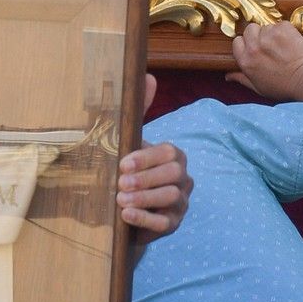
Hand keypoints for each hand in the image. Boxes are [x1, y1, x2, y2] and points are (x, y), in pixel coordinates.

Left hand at [117, 76, 192, 238]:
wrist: (119, 207)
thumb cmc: (127, 171)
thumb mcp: (128, 140)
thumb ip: (139, 110)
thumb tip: (148, 76)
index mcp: (173, 156)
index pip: (169, 153)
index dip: (147, 157)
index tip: (122, 163)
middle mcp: (183, 178)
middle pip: (174, 175)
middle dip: (146, 178)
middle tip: (120, 182)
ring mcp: (180, 203)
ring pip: (171, 198)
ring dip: (144, 197)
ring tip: (120, 198)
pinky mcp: (172, 224)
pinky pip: (165, 223)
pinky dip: (144, 218)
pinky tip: (126, 214)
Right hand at [228, 21, 302, 102]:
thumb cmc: (283, 87)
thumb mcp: (258, 87)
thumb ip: (241, 79)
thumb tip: (227, 76)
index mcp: (245, 60)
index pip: (237, 41)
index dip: (247, 43)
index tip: (256, 48)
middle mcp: (254, 47)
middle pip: (250, 29)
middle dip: (259, 35)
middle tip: (271, 45)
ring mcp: (269, 36)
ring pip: (267, 26)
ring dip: (274, 33)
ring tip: (284, 47)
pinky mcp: (284, 29)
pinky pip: (281, 24)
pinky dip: (287, 31)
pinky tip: (292, 42)